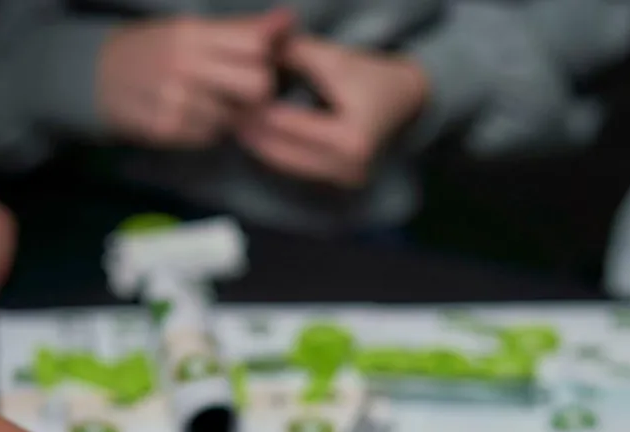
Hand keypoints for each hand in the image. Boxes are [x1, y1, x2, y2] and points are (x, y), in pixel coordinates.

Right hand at [97, 10, 292, 146]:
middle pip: (259, 85)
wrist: (98, 77)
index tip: (255, 62)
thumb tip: (288, 19)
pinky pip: (211, 136)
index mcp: (192, 32)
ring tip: (204, 101)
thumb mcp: (193, 30)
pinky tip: (190, 115)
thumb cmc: (156, 51)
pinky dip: (206, 129)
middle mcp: (184, 63)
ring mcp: (175, 98)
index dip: (265, 58)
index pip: (257, 46)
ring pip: (236, 116)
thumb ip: (243, 29)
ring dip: (228, 113)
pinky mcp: (168, 128)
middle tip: (241, 91)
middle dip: (258, 92)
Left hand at [236, 36, 428, 187]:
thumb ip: (290, 54)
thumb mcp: (330, 58)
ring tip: (237, 123)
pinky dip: (277, 153)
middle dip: (254, 132)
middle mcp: (349, 167)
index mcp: (350, 138)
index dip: (259, 109)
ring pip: (288, 165)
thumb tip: (250, 50)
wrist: (403, 100)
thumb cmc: (368, 76)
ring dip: (261, 146)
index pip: (289, 125)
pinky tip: (258, 137)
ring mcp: (346, 179)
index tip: (233, 94)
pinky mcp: (341, 183)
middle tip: (226, 112)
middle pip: (285, 152)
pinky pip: (299, 169)